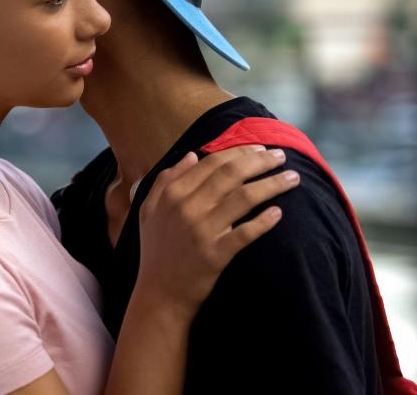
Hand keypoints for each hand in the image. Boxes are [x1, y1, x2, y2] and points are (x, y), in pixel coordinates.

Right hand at [136, 146, 296, 316]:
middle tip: (282, 156)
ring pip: (245, 198)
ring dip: (272, 184)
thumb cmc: (156, 250)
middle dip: (261, 161)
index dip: (239, 152)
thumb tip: (192, 155)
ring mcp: (202, 231)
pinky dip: (264, 221)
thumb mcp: (149, 210)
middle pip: (232, 174)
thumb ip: (166, 180)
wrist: (160, 294)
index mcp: (172, 194)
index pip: (211, 163)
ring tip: (293, 177)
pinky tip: (279, 213)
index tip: (259, 149)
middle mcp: (187, 208)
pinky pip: (246, 233)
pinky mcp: (217, 254)